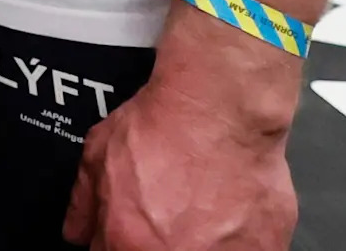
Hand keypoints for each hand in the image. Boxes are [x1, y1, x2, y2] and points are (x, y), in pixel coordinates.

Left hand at [63, 68, 295, 250]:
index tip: (133, 235)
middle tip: (174, 220)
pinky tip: (234, 215)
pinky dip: (242, 241)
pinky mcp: (268, 249)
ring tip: (205, 215)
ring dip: (203, 243)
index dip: (125, 243)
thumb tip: (78, 232)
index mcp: (129, 244)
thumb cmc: (162, 127)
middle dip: (164, 242)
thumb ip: (85, 204)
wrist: (219, 108)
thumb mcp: (98, 155)